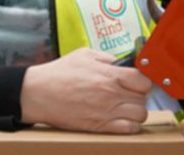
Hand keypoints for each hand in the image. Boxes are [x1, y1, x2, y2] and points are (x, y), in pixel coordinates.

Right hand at [20, 47, 151, 133]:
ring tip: (125, 107)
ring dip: (136, 111)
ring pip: (140, 115)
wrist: (39, 93)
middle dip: (138, 96)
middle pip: (144, 99)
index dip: (142, 81)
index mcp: (109, 74)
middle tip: (128, 94)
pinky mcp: (100, 126)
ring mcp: (107, 111)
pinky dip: (130, 126)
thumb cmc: (58, 73)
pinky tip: (121, 119)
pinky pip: (129, 129)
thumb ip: (105, 58)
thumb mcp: (83, 55)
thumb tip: (120, 62)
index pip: (144, 81)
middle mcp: (112, 94)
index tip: (136, 81)